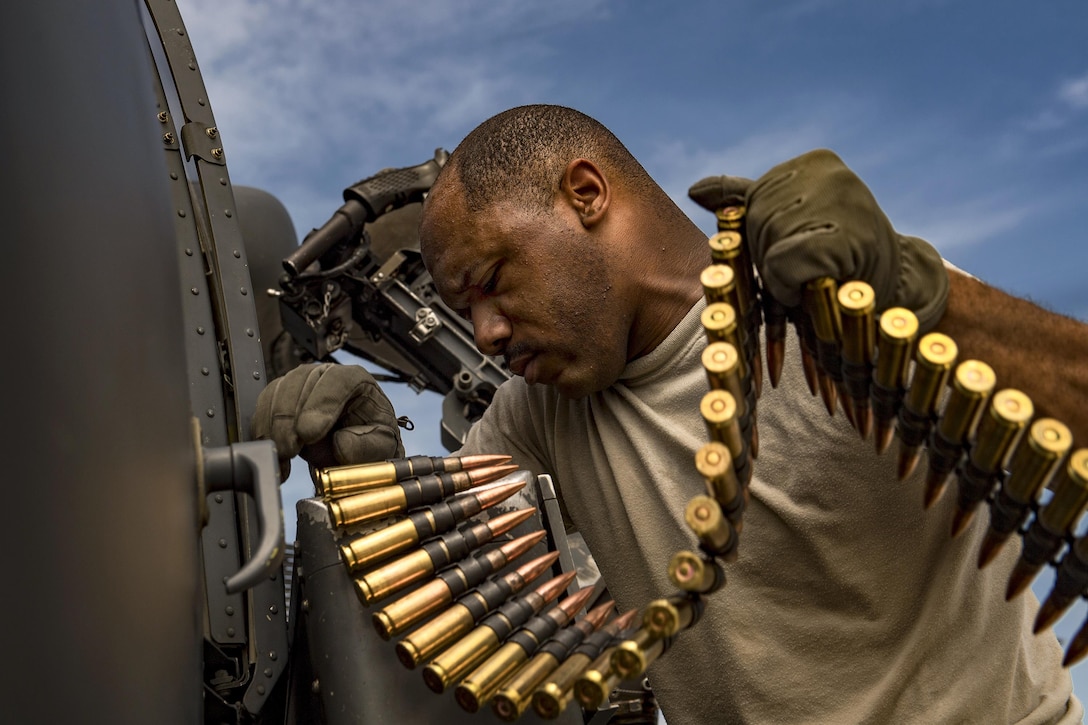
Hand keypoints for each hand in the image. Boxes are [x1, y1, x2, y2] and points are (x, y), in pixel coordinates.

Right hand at [251, 363, 404, 480]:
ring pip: (277, 393)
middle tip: (290, 449)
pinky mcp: (280, 398)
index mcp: (355, 379)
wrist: (354, 449)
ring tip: (283, 454)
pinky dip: (264, 433)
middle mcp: (325, 375)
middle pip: (299, 383)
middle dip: (290, 420)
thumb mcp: (382, 446)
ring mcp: (300, 384)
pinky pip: (263, 408)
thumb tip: (340, 444)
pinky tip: (276, 454)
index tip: (310, 433)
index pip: (336, 381)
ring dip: (274, 427)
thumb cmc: (371, 440)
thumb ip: (367, 446)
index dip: (320, 405)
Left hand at [689, 149, 947, 331]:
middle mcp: (829, 172)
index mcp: (814, 163)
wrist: (896, 292)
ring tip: (816, 278)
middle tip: (808, 270)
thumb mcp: (789, 223)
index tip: (803, 248)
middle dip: (772, 259)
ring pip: (767, 247)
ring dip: (781, 278)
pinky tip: (816, 286)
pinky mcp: (849, 236)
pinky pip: (784, 264)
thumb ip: (745, 202)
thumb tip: (694, 190)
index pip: (752, 205)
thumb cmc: (839, 261)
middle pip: (756, 224)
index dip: (766, 242)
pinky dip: (791, 286)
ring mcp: (843, 200)